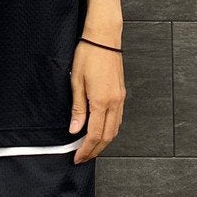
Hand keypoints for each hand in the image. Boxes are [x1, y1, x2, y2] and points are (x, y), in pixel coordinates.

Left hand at [69, 40, 124, 162]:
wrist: (104, 38)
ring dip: (103, 142)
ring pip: (115, 129)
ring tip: (90, 148)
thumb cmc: (88, 55)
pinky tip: (100, 130)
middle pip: (107, 136)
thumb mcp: (76, 81)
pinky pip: (118, 119)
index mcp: (101, 101)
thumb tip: (74, 130)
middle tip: (83, 158)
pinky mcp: (121, 93)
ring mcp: (120, 98)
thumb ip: (77, 108)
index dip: (86, 149)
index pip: (94, 134)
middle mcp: (114, 102)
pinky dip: (109, 130)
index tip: (77, 157)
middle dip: (95, 150)